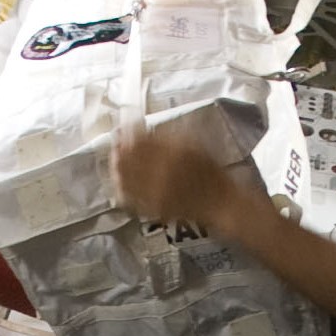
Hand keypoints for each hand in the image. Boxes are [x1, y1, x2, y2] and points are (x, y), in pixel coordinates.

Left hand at [114, 119, 249, 234]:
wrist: (220, 203)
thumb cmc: (209, 170)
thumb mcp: (192, 145)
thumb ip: (167, 136)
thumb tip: (139, 127)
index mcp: (174, 153)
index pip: (139, 140)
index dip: (125, 133)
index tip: (120, 129)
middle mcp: (163, 172)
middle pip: (127, 158)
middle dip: (117, 150)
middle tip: (115, 145)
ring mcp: (156, 192)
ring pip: (124, 178)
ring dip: (116, 168)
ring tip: (115, 162)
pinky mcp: (153, 208)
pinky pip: (129, 198)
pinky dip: (121, 189)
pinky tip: (119, 183)